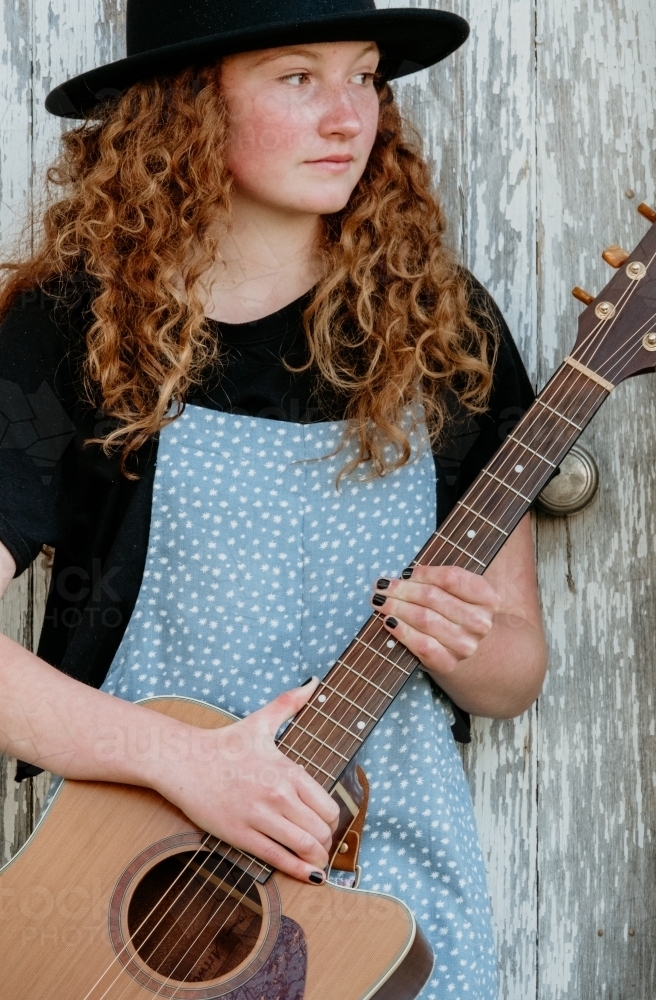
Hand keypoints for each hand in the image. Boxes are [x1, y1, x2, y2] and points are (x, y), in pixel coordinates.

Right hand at [152, 678, 339, 883]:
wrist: (185, 761)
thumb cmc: (225, 743)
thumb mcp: (261, 722)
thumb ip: (290, 703)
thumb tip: (313, 682)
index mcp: (288, 770)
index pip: (328, 806)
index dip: (332, 821)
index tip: (326, 825)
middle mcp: (279, 793)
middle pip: (321, 830)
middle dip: (325, 842)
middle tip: (320, 845)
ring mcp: (260, 816)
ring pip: (304, 846)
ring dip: (316, 858)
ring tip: (315, 860)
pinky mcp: (241, 834)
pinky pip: (278, 858)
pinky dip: (299, 871)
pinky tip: (309, 876)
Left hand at [371, 565, 500, 677]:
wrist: (463, 648)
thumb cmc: (454, 612)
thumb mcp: (457, 592)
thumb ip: (437, 580)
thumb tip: (404, 576)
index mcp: (487, 598)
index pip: (450, 578)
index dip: (423, 573)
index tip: (404, 573)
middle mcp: (480, 622)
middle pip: (432, 597)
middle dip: (402, 589)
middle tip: (381, 586)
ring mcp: (465, 645)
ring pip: (424, 619)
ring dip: (397, 607)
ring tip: (380, 601)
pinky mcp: (449, 663)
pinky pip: (421, 644)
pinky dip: (402, 631)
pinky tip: (389, 622)